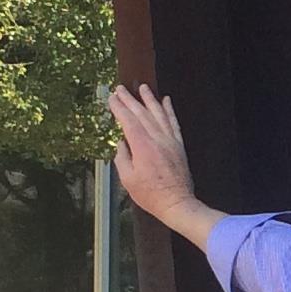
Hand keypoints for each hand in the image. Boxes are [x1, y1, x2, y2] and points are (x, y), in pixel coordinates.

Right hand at [110, 84, 222, 249]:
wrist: (177, 203)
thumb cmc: (151, 195)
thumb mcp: (128, 179)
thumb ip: (122, 157)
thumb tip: (122, 143)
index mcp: (142, 146)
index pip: (128, 121)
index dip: (119, 107)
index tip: (112, 98)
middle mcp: (157, 139)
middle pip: (142, 113)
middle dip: (130, 99)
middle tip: (120, 88)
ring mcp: (170, 141)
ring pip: (159, 114)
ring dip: (150, 99)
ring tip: (143, 87)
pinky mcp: (179, 145)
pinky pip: (174, 123)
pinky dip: (170, 110)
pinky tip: (166, 101)